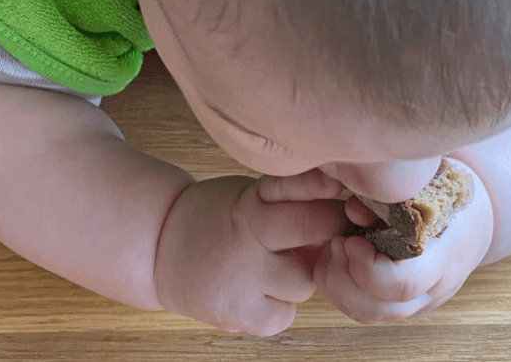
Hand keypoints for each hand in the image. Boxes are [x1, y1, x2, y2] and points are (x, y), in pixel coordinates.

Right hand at [153, 169, 351, 335]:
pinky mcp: (238, 318)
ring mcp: (241, 286)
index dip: (333, 200)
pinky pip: (285, 314)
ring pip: (305, 282)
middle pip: (317, 233)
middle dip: (327, 230)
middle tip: (316, 229)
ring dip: (299, 272)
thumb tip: (352, 207)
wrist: (159, 248)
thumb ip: (293, 201)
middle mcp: (246, 246)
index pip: (313, 203)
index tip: (340, 196)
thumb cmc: (216, 215)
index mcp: (249, 208)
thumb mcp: (250, 193)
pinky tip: (258, 287)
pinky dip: (279, 303)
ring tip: (271, 261)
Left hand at [314, 159, 493, 323]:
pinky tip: (336, 260)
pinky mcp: (402, 304)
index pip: (404, 283)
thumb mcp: (427, 183)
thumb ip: (390, 196)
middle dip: (344, 279)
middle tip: (336, 242)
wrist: (474, 220)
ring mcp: (418, 301)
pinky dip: (339, 290)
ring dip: (337, 286)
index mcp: (446, 255)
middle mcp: (433, 287)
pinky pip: (363, 311)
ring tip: (334, 249)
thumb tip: (352, 209)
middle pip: (380, 308)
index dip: (368, 268)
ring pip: (367, 315)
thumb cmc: (448, 193)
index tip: (350, 239)